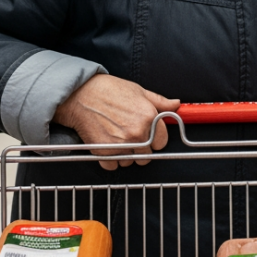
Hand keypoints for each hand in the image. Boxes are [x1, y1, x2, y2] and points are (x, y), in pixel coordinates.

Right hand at [52, 75, 178, 169]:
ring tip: (118, 139)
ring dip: (126, 155)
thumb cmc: (108, 90)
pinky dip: (110, 159)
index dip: (155, 139)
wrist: (80, 95)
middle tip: (132, 137)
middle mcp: (137, 134)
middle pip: (147, 156)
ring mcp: (121, 144)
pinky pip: (113, 165)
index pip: (161, 142)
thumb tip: (176, 105)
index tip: (149, 135)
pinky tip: (107, 144)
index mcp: (149, 118)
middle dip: (141, 149)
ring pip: (130, 162)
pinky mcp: (104, 152)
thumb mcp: (139, 91)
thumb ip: (160, 102)